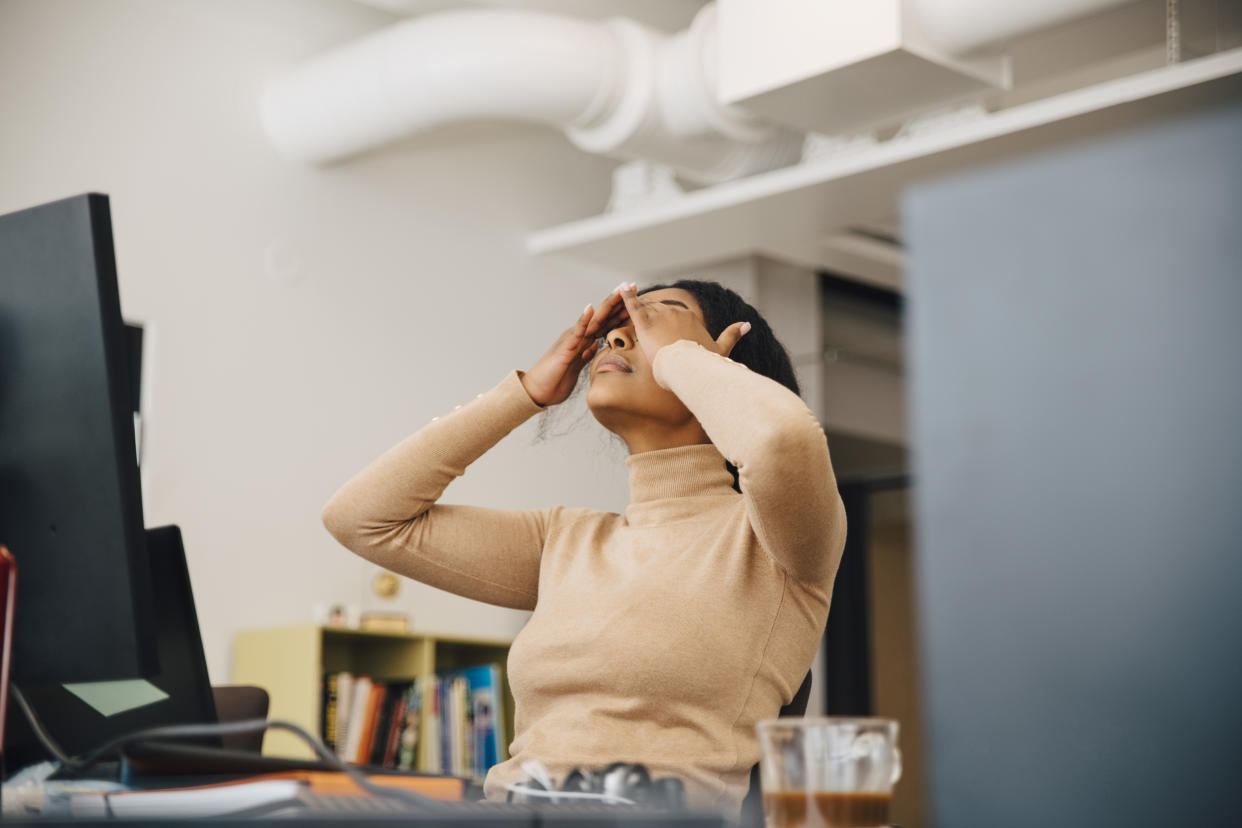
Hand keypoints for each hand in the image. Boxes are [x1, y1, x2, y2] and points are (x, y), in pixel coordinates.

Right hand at [520, 284, 631, 406]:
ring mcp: (572, 339)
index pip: (606, 322)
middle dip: (618, 301)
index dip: (621, 310)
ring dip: (606, 305)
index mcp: (584, 340)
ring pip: (593, 319)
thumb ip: (586, 354)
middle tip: (632, 285)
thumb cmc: (556, 379)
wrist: (538, 390)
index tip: (637, 299)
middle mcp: (579, 336)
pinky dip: (583, 320)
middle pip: (603, 315)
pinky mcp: (565, 348)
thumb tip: (596, 346)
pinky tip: (590, 308)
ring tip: (618, 291)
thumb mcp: (578, 365)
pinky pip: (576, 332)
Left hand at [617, 283, 749, 363]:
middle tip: (643, 332)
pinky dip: (626, 297)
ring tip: (632, 320)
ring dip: (637, 313)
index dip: (666, 324)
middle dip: (652, 321)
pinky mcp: (645, 324)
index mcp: (690, 317)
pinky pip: (633, 307)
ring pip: (646, 311)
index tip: (663, 335)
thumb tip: (747, 324)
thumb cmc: (704, 363)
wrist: (690, 369)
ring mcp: (660, 316)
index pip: (674, 316)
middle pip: (659, 312)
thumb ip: (732, 335)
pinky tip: (621, 289)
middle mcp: (675, 312)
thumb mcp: (720, 349)